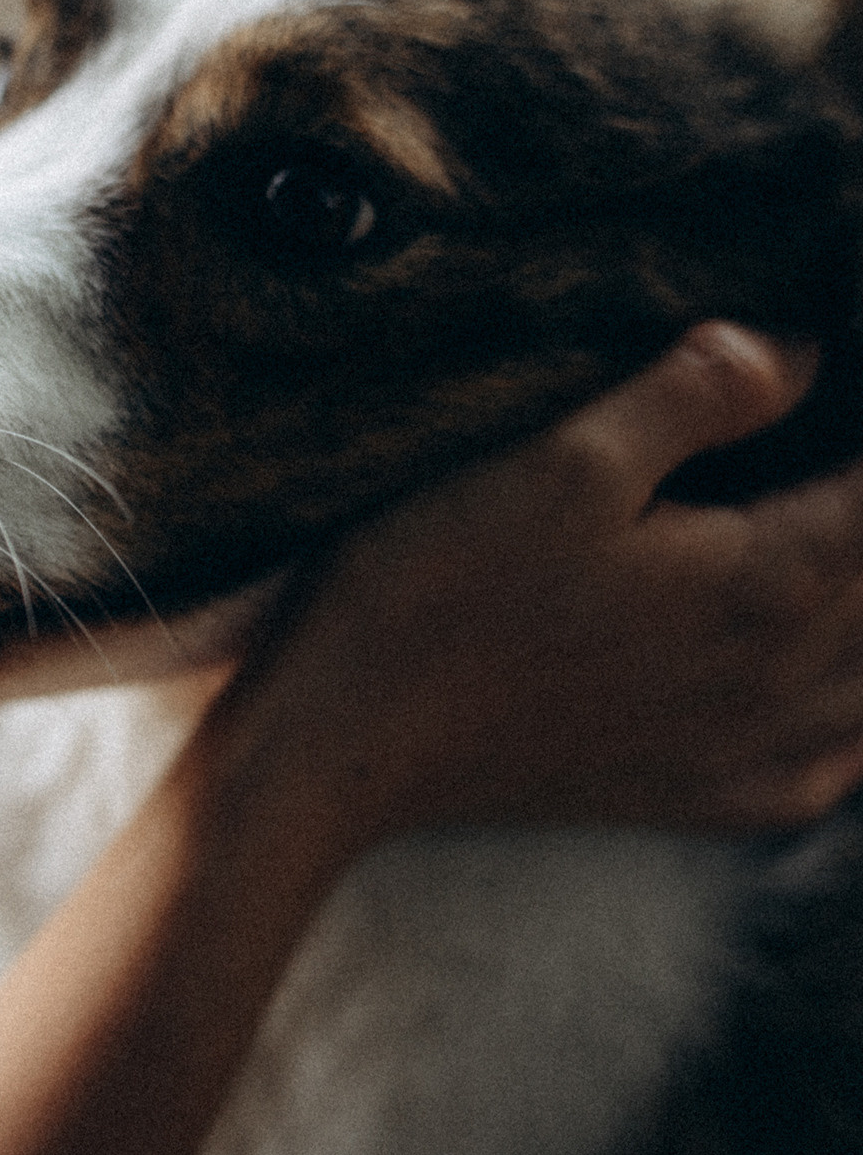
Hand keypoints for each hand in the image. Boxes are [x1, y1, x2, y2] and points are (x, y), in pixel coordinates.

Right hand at [206, 322, 862, 849]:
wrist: (342, 739)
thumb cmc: (435, 593)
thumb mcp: (553, 462)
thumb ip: (693, 398)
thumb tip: (795, 356)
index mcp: (761, 582)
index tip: (848, 363)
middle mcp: (778, 679)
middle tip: (845, 463)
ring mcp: (744, 753)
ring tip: (849, 556)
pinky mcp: (699, 798)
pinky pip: (836, 765)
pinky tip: (846, 694)